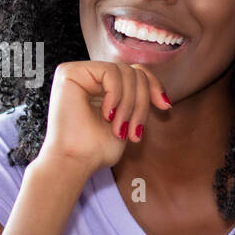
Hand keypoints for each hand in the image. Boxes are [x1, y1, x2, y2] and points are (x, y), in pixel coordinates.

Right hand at [36, 60, 170, 176]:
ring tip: (120, 129)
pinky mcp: (70, 73)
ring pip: (125, 72)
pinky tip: (107, 114)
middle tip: (133, 131)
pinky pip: (111, 72)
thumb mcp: (127, 121)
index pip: (136, 72)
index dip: (153, 86)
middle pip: (134, 73)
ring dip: (129, 105)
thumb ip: (138, 101)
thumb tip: (162, 95)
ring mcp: (79, 72)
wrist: (75, 162)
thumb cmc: (97, 149)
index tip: (165, 107)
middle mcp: (90, 76)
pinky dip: (116, 95)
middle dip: (141, 103)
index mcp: (102, 86)